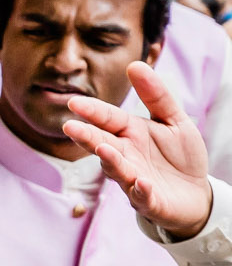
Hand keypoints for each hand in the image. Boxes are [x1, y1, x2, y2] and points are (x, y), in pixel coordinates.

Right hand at [64, 61, 213, 237]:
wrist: (196, 194)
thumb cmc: (180, 156)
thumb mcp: (175, 120)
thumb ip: (156, 95)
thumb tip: (135, 64)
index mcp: (129, 133)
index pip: (107, 119)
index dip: (92, 111)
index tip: (74, 103)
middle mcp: (125, 155)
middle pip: (102, 143)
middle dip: (87, 136)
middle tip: (70, 127)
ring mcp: (133, 179)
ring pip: (117, 169)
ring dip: (110, 161)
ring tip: (104, 150)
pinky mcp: (149, 201)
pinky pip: (142, 196)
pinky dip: (140, 191)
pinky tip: (141, 183)